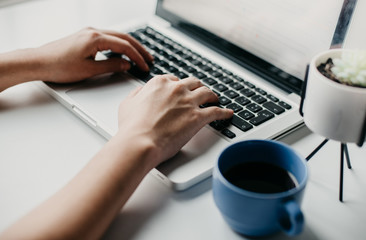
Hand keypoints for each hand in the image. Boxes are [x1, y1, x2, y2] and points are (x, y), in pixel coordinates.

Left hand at [37, 27, 152, 82]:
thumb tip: (125, 64)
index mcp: (95, 38)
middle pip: (123, 37)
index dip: (137, 57)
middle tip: (149, 59)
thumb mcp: (88, 70)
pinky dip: (119, 45)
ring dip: (129, 46)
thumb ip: (110, 66)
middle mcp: (92, 32)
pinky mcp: (84, 37)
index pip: (124, 46)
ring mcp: (88, 33)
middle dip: (138, 49)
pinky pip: (107, 38)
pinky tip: (122, 53)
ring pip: (116, 36)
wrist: (38, 62)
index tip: (144, 66)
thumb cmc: (59, 66)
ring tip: (139, 56)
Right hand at [116, 75, 233, 167]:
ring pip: (207, 93)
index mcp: (160, 83)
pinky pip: (216, 111)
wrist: (140, 142)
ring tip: (215, 100)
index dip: (180, 86)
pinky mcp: (198, 117)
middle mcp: (176, 89)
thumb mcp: (128, 104)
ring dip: (212, 96)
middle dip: (198, 87)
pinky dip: (224, 112)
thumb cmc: (132, 127)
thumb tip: (141, 91)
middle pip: (194, 83)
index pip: (175, 80)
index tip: (182, 91)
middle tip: (201, 93)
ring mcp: (189, 102)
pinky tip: (227, 113)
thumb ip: (137, 94)